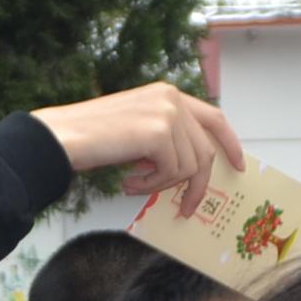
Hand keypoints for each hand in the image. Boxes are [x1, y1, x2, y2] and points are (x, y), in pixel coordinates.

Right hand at [29, 84, 247, 217]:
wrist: (62, 138)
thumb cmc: (90, 138)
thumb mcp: (137, 130)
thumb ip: (166, 137)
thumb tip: (191, 167)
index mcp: (168, 94)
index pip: (214, 118)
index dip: (229, 143)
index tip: (238, 166)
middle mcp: (172, 98)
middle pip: (205, 150)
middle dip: (196, 184)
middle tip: (185, 207)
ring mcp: (168, 113)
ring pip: (190, 165)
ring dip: (163, 184)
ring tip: (135, 184)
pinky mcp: (159, 132)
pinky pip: (172, 172)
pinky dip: (152, 185)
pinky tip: (128, 181)